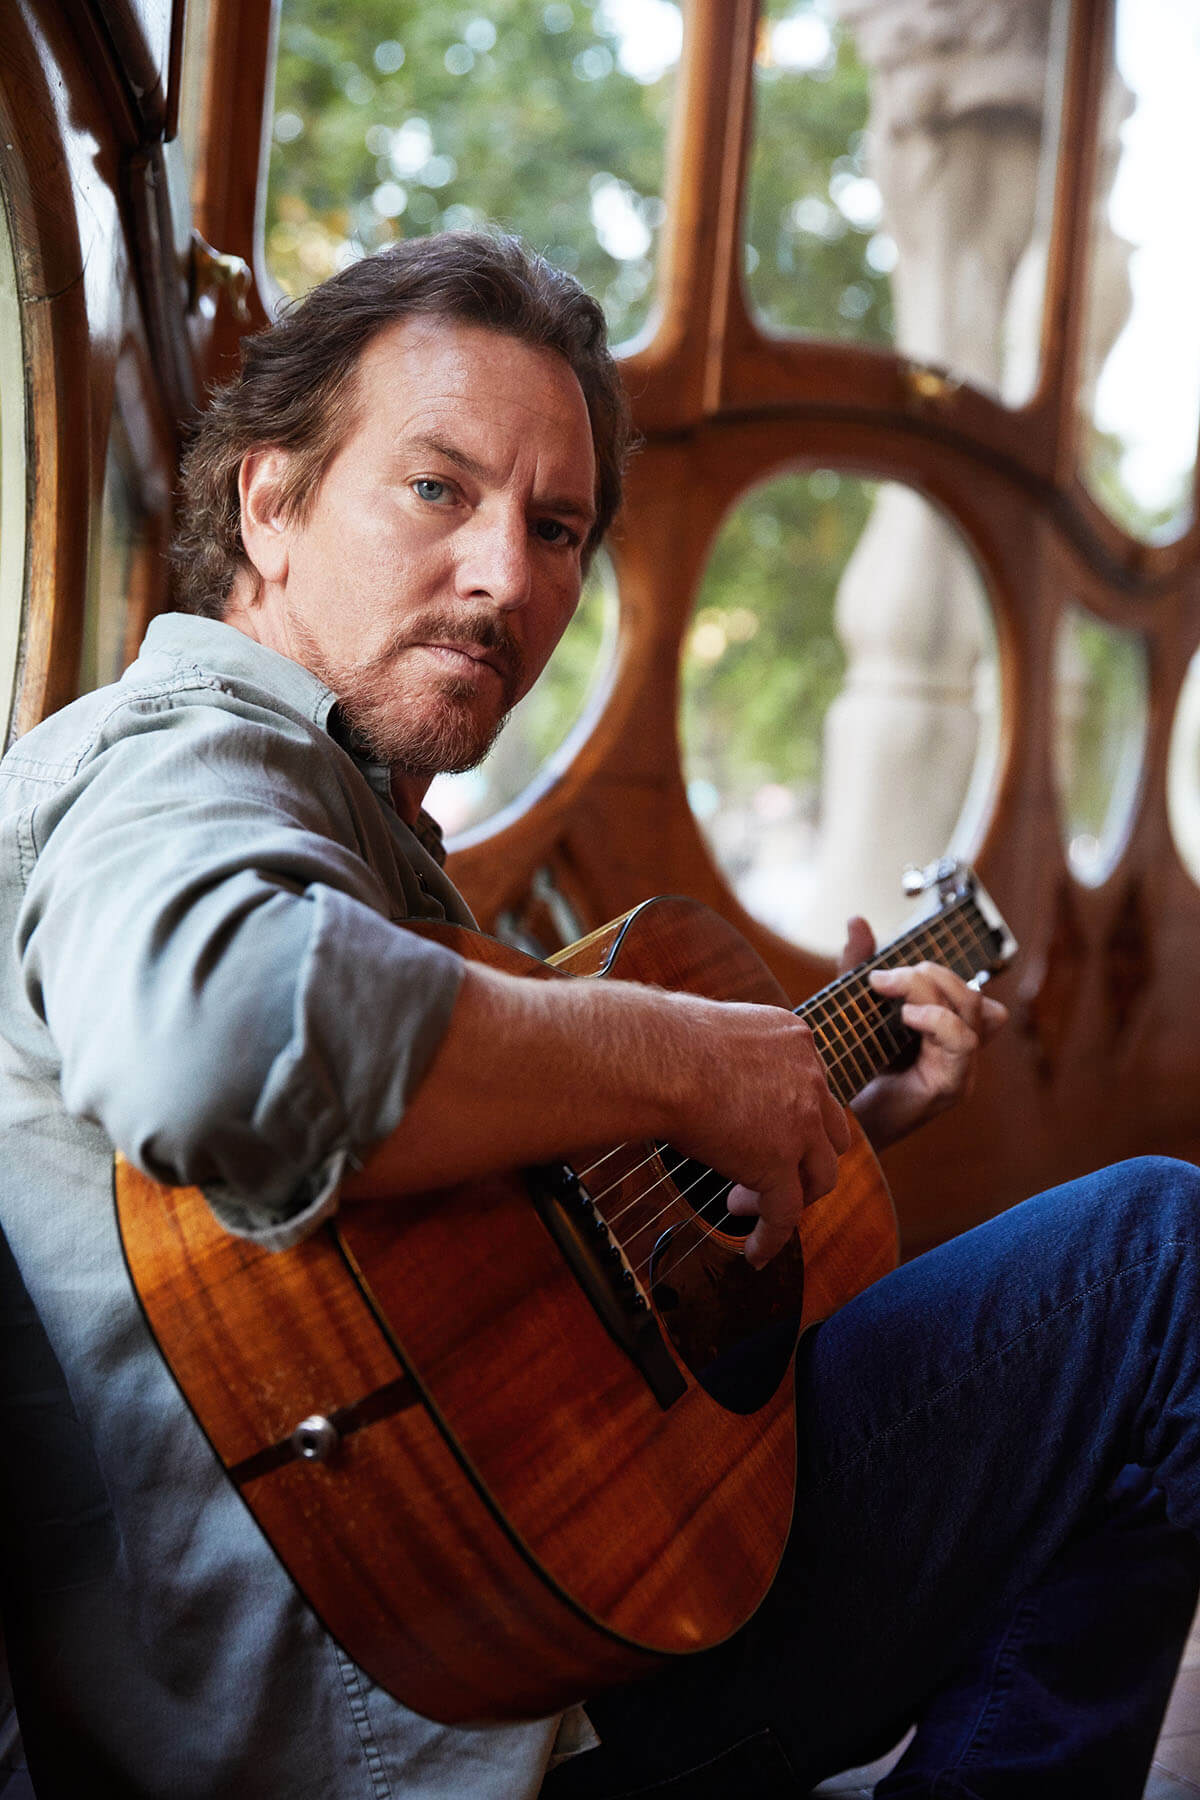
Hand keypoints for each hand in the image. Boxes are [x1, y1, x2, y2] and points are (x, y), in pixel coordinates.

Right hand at [666, 998, 851, 1269]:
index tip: (764, 1133)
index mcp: (795, 1041)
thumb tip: (694, 1064)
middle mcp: (809, 1080)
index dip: (792, 1118)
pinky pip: (785, 1214)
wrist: (658, 1058)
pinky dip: (772, 1236)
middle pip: (829, 1134)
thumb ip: (727, 1053)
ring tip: (748, 1205)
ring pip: (821, 1176)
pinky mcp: (778, 1165)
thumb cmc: (662, 1039)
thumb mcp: (714, 1031)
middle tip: (764, 1172)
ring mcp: (800, 1125)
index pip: (811, 1088)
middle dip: (802, 1158)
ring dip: (792, 1195)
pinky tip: (755, 1252)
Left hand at [838, 915, 1007, 1149]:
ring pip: (972, 1010)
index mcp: (944, 1031)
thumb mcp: (854, 1007)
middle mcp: (959, 1050)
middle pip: (971, 993)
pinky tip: (907, 1018)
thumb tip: (857, 920)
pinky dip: (937, 1020)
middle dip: (929, 974)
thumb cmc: (848, 1069)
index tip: (880, 973)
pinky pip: (962, 1043)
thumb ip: (858, 966)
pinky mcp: (950, 1086)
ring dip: (931, 990)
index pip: (968, 989)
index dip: (937, 972)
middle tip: (882, 979)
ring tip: (891, 995)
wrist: (832, 1121)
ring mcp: (960, 1068)